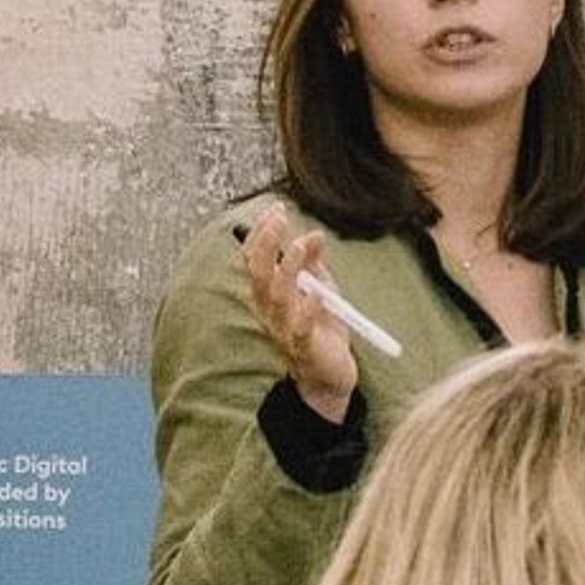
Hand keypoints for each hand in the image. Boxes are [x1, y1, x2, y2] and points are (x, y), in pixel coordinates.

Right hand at [238, 206, 357, 421]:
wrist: (329, 376)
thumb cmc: (321, 329)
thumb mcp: (320, 290)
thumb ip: (314, 265)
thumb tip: (314, 233)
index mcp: (269, 294)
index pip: (255, 260)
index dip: (262, 234)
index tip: (276, 209)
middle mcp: (270, 310)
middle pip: (258, 273)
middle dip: (267, 243)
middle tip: (279, 218)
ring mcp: (284, 329)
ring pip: (277, 296)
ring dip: (290, 266)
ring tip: (303, 243)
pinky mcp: (304, 347)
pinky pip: (301, 327)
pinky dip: (308, 308)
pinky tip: (317, 292)